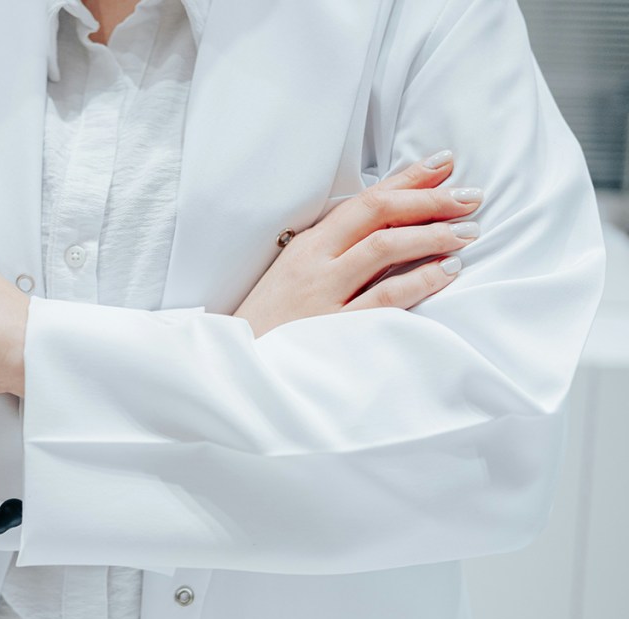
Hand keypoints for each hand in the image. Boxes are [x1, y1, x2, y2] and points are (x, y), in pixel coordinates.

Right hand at [234, 150, 481, 336]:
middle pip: (377, 213)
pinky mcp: (334, 328)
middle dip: (429, 199)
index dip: (408, 178)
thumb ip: (334, 252)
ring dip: (432, 234)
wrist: (239, 364)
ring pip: (384, 247)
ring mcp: (324, 293)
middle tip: (471, 196)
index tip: (445, 164)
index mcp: (309, 245)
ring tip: (469, 231)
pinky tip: (448, 271)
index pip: (365, 200)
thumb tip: (387, 229)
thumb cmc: (271, 321)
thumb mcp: (296, 276)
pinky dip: (420, 281)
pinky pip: (384, 298)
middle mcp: (316, 261)